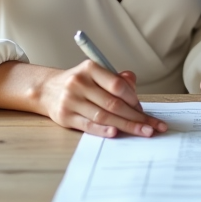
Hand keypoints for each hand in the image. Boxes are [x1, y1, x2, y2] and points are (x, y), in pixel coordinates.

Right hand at [39, 61, 167, 137]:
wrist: (47, 89)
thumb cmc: (79, 83)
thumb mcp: (95, 73)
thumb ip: (116, 78)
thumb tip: (133, 85)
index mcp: (90, 68)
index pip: (117, 85)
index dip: (133, 99)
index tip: (144, 110)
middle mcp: (79, 83)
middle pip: (113, 103)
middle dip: (136, 117)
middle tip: (153, 126)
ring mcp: (71, 100)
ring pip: (103, 115)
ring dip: (126, 125)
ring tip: (143, 132)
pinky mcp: (65, 116)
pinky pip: (88, 124)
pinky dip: (103, 130)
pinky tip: (116, 133)